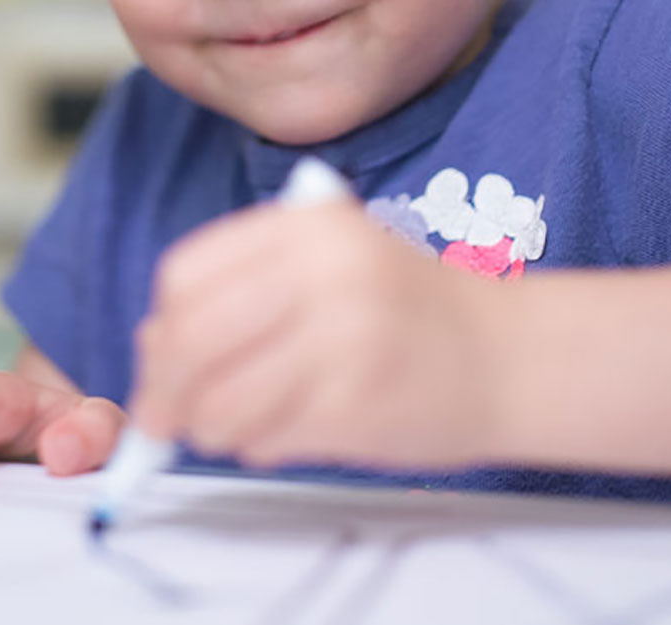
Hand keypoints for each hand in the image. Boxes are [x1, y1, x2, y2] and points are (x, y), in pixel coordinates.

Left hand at [130, 199, 498, 469]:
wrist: (517, 357)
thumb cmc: (414, 315)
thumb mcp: (335, 265)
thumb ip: (249, 290)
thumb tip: (153, 346)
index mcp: (310, 226)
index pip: (188, 274)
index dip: (163, 325)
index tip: (158, 359)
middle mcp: (323, 272)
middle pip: (191, 336)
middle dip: (164, 389)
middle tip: (160, 419)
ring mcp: (340, 337)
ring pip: (218, 396)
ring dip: (206, 425)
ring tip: (225, 428)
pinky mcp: (354, 402)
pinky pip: (264, 434)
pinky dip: (253, 444)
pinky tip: (276, 437)